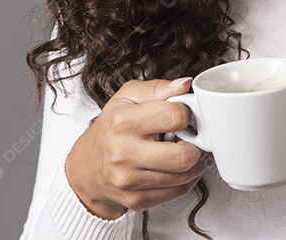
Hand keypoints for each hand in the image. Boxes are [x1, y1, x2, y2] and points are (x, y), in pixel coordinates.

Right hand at [65, 78, 213, 220]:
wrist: (88, 166)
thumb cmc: (112, 127)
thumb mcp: (127, 97)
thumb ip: (158, 88)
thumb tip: (184, 85)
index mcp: (123, 122)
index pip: (175, 116)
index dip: (188, 113)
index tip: (184, 115)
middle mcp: (124, 153)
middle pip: (183, 155)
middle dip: (196, 144)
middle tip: (193, 137)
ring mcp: (129, 180)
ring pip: (184, 176)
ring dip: (195, 163)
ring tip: (189, 150)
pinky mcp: (136, 200)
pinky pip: (178, 192)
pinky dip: (187, 179)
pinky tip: (181, 167)